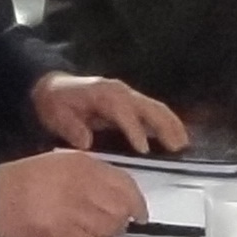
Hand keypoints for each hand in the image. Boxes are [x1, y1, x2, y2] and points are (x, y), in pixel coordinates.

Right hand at [0, 148, 146, 236]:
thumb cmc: (24, 180)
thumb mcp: (61, 165)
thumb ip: (92, 177)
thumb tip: (122, 200)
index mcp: (83, 164)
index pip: (125, 185)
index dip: (138, 204)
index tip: (141, 216)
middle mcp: (81, 184)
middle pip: (120, 211)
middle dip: (118, 222)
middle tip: (107, 226)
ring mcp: (70, 209)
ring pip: (106, 230)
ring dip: (99, 235)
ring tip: (82, 229)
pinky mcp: (59, 231)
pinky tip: (67, 236)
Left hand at [33, 73, 185, 157]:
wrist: (52, 87)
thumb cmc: (55, 103)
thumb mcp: (56, 115)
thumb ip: (71, 128)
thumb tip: (86, 142)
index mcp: (103, 94)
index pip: (123, 112)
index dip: (134, 130)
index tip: (144, 149)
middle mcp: (120, 92)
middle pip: (148, 107)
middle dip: (164, 126)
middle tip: (176, 147)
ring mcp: (127, 95)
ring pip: (155, 108)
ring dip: (171, 124)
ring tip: (183, 143)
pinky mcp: (130, 101)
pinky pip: (152, 110)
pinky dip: (167, 122)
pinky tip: (176, 135)